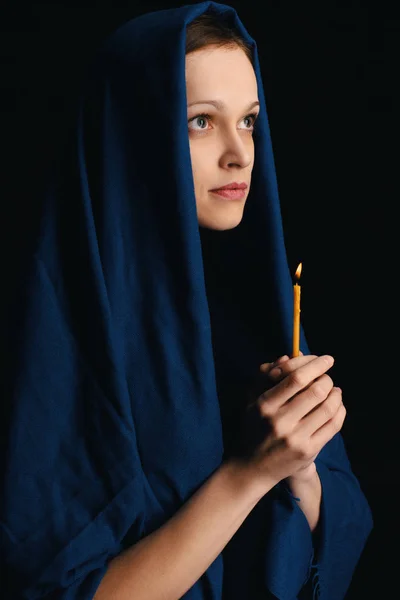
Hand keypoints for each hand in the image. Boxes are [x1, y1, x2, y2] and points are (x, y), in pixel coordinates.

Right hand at [237, 354, 345, 489]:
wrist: (253, 467)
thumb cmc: (254, 427)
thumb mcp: (252, 399)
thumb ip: (266, 376)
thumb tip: (288, 357)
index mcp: (265, 404)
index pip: (296, 378)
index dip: (316, 365)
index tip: (326, 359)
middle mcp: (280, 421)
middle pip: (316, 391)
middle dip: (327, 378)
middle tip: (327, 376)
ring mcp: (296, 438)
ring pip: (328, 408)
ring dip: (336, 393)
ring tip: (334, 389)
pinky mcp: (308, 451)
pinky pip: (333, 426)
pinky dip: (340, 410)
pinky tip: (337, 404)